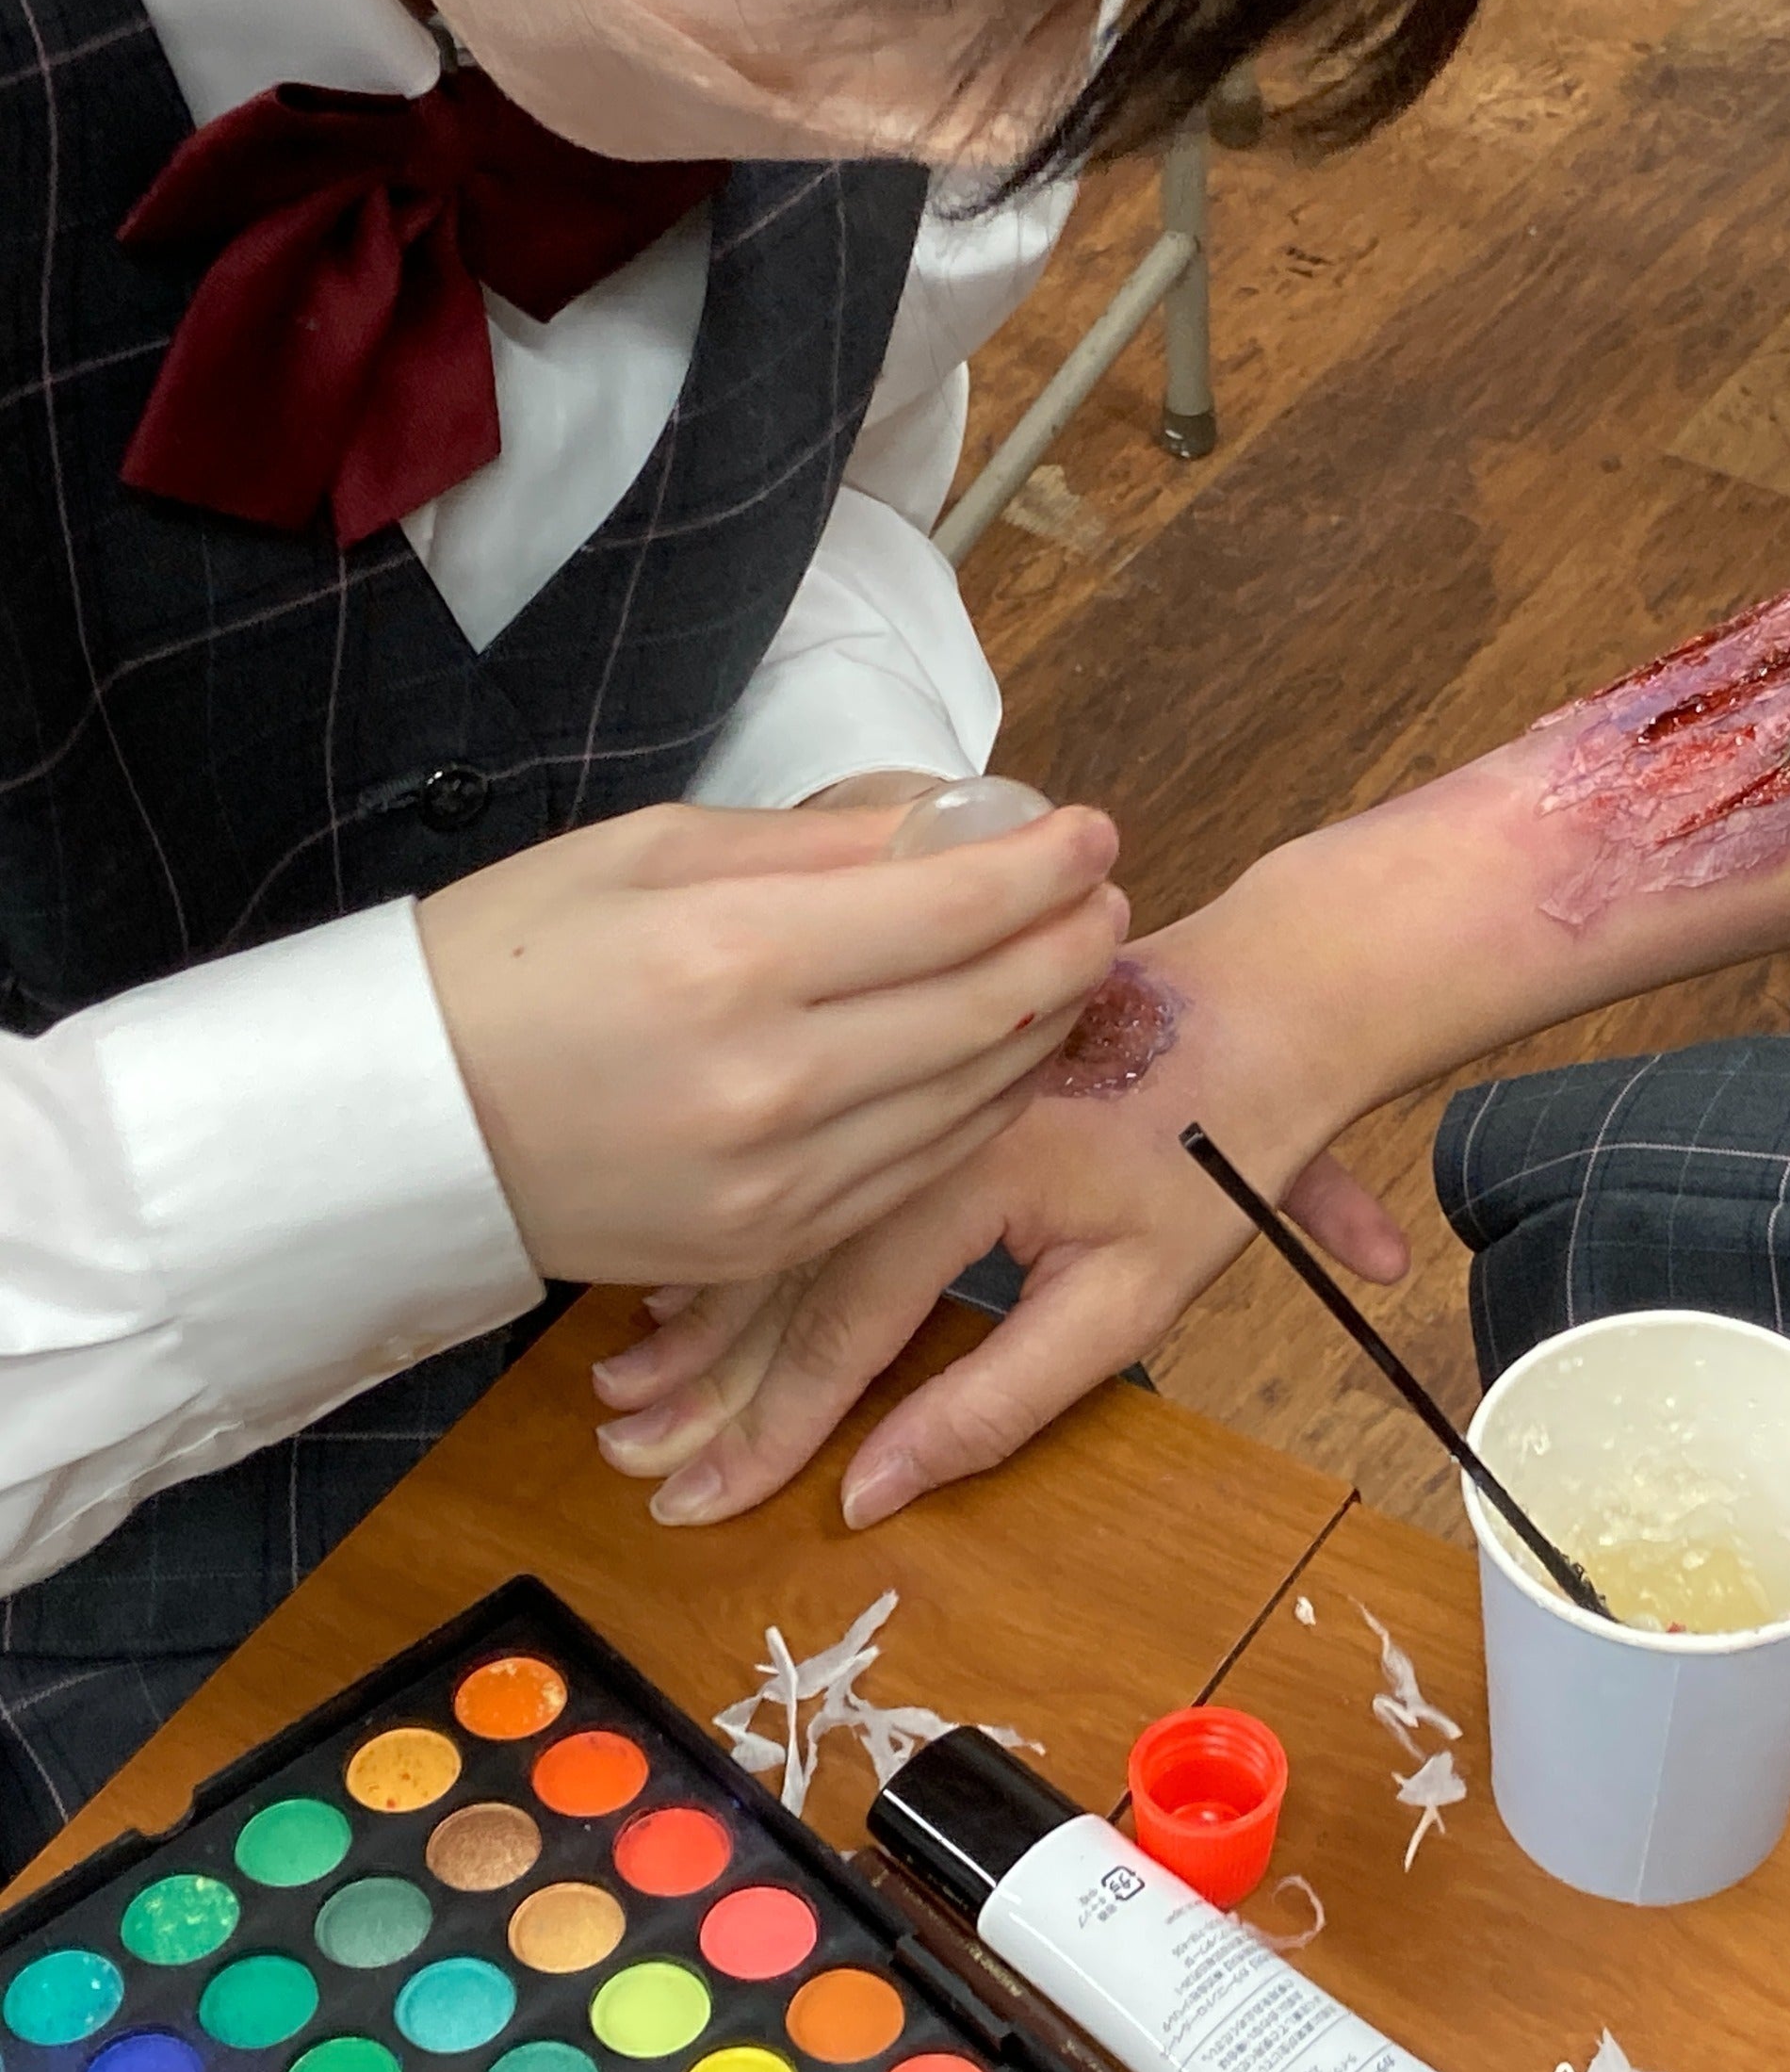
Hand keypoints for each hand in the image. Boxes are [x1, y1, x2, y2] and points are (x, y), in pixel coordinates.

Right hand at [418, 798, 1124, 1285]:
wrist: (402, 1127)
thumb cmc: (511, 960)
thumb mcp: (648, 851)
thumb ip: (815, 844)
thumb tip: (951, 829)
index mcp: (732, 957)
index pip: (952, 909)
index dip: (1046, 867)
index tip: (1093, 833)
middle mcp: (771, 1080)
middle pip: (988, 1007)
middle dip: (1074, 942)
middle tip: (1107, 896)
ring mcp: (778, 1179)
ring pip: (973, 1095)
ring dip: (1046, 1023)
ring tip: (1072, 963)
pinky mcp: (773, 1242)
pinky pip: (921, 1167)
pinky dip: (983, 1104)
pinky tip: (1005, 1054)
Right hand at [588, 896, 1410, 1526]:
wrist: (1265, 995)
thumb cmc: (1223, 1147)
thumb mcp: (1134, 1297)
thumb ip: (998, 1401)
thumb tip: (872, 1492)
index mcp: (968, 1173)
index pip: (841, 1330)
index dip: (768, 1430)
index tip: (699, 1504)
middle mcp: (914, 1121)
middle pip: (786, 1269)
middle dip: (704, 1378)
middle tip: (628, 1459)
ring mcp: (906, 1086)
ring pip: (784, 1214)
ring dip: (701, 1307)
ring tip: (628, 1388)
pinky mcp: (910, 1070)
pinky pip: (810, 1163)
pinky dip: (746, 1233)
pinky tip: (686, 1283)